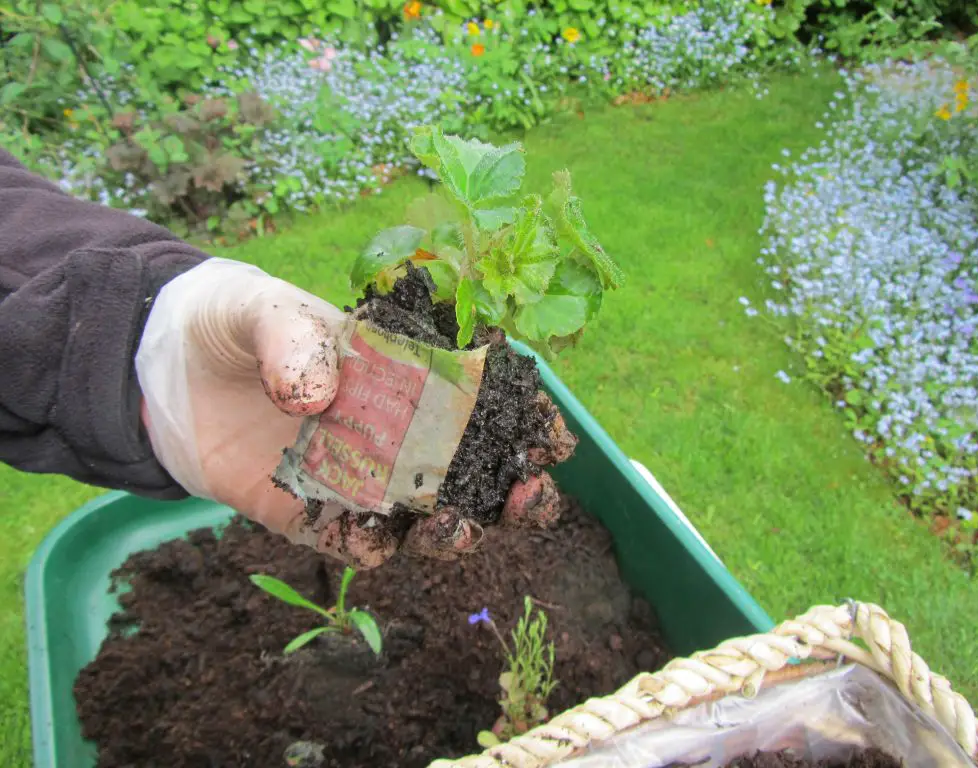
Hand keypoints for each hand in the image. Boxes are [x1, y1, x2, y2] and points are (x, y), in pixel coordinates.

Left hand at [137, 258, 570, 567]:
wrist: (164, 371)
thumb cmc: (231, 322)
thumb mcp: (259, 310)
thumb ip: (292, 339)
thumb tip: (320, 396)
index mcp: (408, 373)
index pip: (487, 399)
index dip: (529, 420)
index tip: (550, 439)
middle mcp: (397, 432)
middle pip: (478, 473)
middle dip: (516, 493)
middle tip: (525, 497)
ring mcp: (358, 479)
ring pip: (428, 520)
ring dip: (453, 532)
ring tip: (449, 529)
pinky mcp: (312, 516)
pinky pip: (352, 545)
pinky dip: (367, 549)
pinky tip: (364, 540)